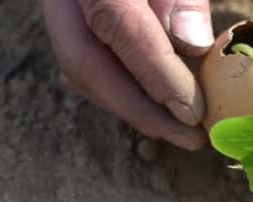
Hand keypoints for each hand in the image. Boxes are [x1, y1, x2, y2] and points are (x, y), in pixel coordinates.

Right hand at [42, 0, 214, 150]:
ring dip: (130, 107)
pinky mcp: (68, 21)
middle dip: (139, 111)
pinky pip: (84, 63)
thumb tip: (193, 44)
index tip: (193, 113)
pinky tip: (153, 103)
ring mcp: (59, 8)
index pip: (120, 27)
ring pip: (81, 70)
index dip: (157, 76)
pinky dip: (120, 90)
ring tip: (176, 128)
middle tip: (187, 137)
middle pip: (85, 64)